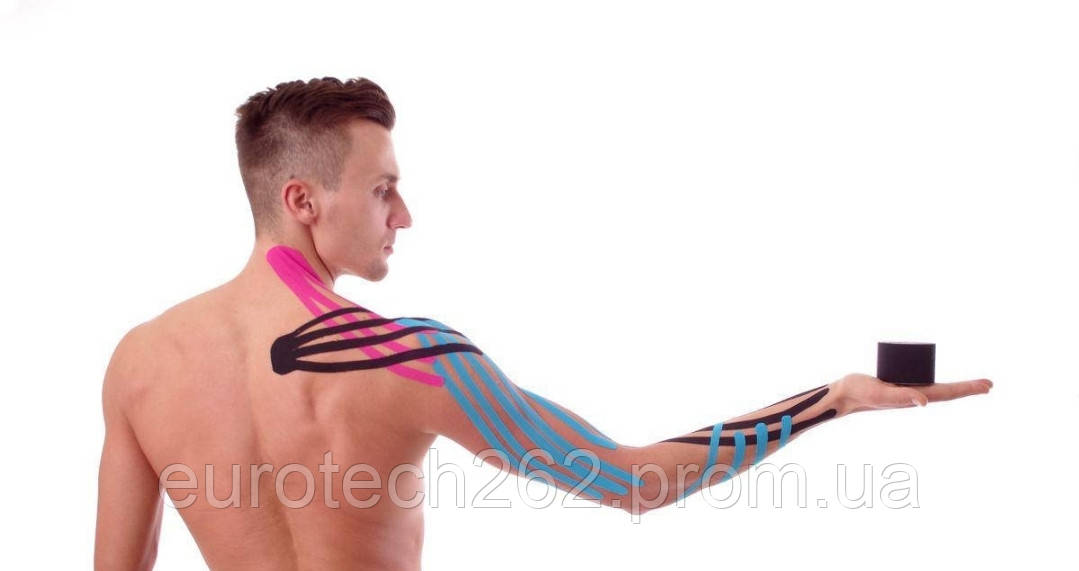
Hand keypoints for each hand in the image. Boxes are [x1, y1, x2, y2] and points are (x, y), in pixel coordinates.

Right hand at [833, 373, 992, 414]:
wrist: (843, 395)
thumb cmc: (861, 394)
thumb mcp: (881, 393)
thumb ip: (902, 397)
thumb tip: (926, 402)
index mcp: (915, 397)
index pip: (948, 393)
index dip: (968, 389)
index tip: (988, 385)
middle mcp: (915, 395)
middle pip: (948, 391)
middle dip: (968, 388)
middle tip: (989, 385)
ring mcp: (907, 391)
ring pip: (937, 388)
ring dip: (956, 387)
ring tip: (972, 385)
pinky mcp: (898, 385)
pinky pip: (922, 381)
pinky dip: (936, 380)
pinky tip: (936, 378)